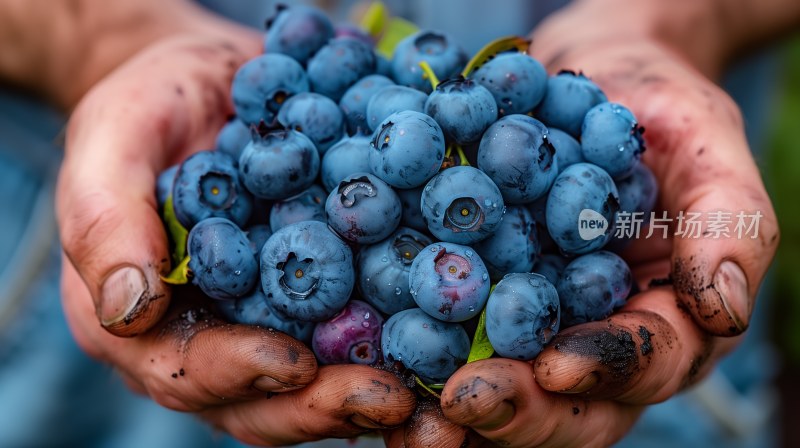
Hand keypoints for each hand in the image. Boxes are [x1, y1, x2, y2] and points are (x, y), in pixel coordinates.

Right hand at [56, 26, 415, 445]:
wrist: (211, 81)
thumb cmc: (148, 106)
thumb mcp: (112, 141)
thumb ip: (106, 221)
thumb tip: (131, 309)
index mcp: (141, 319)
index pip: (185, 368)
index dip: (240, 372)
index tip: (296, 364)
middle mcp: (207, 336)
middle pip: (260, 397)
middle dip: (321, 404)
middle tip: (386, 400)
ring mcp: (266, 322)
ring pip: (313, 383)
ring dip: (368, 394)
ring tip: (427, 393)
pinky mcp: (317, 298)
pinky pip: (352, 331)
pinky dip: (395, 347)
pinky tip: (442, 343)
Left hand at [390, 3, 778, 446]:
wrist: (593, 78)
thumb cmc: (665, 111)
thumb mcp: (710, 150)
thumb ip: (729, 226)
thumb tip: (726, 308)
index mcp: (667, 319)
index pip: (644, 364)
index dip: (602, 371)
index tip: (553, 370)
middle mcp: (596, 337)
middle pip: (567, 402)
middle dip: (517, 409)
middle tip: (461, 405)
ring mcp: (535, 322)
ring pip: (504, 385)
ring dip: (455, 408)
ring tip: (405, 417)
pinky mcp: (480, 294)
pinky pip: (449, 334)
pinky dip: (413, 353)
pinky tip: (375, 363)